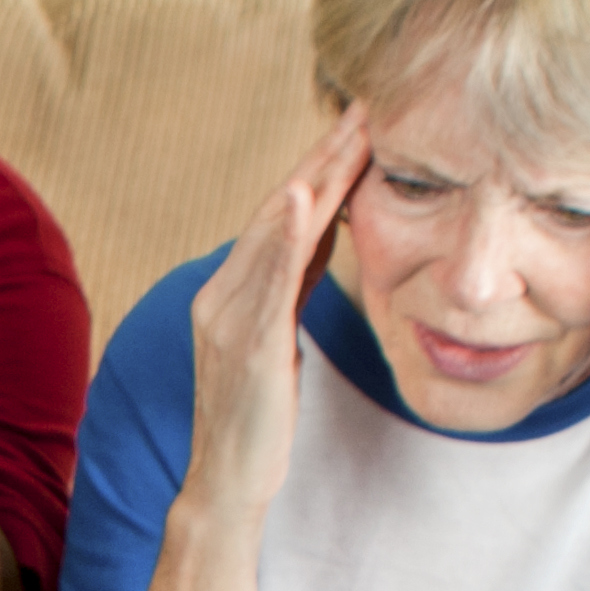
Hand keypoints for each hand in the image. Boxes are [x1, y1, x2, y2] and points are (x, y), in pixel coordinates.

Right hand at [178, 105, 370, 538]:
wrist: (228, 484)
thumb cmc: (258, 419)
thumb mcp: (281, 336)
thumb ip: (293, 282)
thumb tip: (322, 227)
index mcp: (234, 291)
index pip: (284, 215)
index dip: (323, 166)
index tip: (363, 123)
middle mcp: (223, 294)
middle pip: (280, 211)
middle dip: (324, 155)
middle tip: (366, 106)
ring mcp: (230, 318)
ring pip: (274, 234)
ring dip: (312, 177)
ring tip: (345, 132)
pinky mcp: (246, 346)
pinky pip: (266, 280)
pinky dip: (282, 235)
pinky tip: (302, 197)